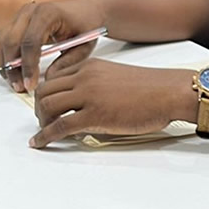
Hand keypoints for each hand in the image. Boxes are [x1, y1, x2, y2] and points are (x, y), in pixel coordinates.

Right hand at [0, 2, 103, 92]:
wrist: (87, 10)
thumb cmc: (86, 25)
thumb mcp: (83, 46)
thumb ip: (66, 63)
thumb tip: (47, 79)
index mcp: (48, 13)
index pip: (31, 41)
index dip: (28, 66)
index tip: (30, 84)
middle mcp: (30, 11)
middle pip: (11, 41)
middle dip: (13, 68)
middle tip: (20, 88)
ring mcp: (21, 15)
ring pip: (2, 41)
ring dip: (5, 65)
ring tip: (16, 84)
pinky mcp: (17, 22)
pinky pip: (4, 41)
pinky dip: (5, 58)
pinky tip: (13, 73)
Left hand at [30, 59, 194, 147]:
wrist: (169, 92)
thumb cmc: (152, 89)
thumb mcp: (116, 78)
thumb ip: (96, 86)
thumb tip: (82, 109)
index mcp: (90, 66)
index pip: (54, 77)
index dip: (45, 93)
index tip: (45, 106)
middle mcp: (85, 77)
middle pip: (45, 90)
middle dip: (39, 108)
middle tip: (43, 121)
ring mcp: (88, 95)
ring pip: (47, 106)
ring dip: (41, 122)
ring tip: (45, 132)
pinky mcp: (94, 115)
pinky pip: (59, 126)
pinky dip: (45, 136)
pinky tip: (40, 143)